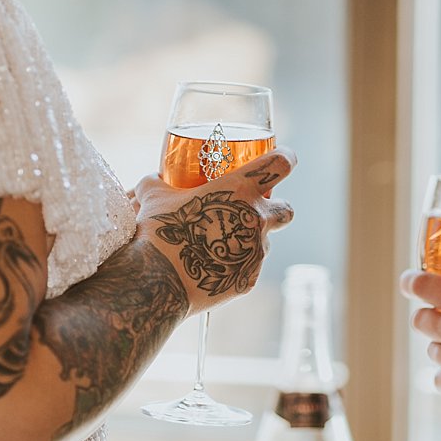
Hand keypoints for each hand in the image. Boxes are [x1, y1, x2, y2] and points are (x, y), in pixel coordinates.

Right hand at [135, 149, 295, 313]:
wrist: (157, 282)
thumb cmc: (157, 233)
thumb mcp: (154, 197)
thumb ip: (158, 182)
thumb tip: (154, 178)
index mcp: (239, 189)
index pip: (280, 163)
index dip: (285, 158)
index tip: (283, 159)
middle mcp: (256, 219)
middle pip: (286, 210)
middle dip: (276, 209)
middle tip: (253, 211)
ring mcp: (255, 252)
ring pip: (264, 243)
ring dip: (249, 240)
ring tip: (218, 245)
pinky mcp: (248, 280)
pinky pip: (248, 268)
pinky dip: (234, 265)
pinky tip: (211, 267)